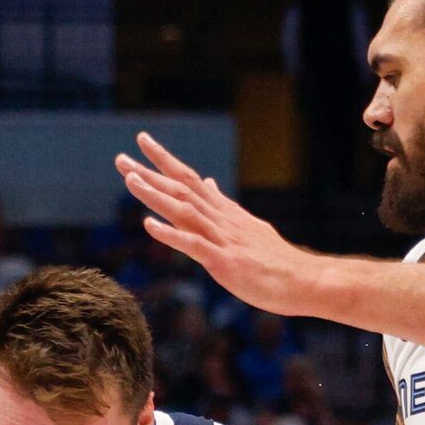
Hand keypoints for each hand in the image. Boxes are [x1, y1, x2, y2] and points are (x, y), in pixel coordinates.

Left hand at [115, 134, 319, 315]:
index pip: (190, 180)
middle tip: (121, 159)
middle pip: (182, 189)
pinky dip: (170, 234)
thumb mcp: (247, 227)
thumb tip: (208, 183)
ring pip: (184, 211)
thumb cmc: (276, 261)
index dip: (165, 161)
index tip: (143, 143)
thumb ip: (224, 206)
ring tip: (131, 180)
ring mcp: (223, 239)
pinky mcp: (225, 262)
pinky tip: (149, 225)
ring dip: (156, 195)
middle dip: (150, 173)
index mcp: (224, 213)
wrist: (304, 281)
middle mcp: (221, 220)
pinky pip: (193, 245)